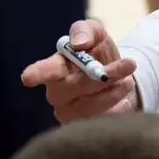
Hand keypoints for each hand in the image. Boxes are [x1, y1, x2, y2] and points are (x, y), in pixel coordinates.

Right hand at [21, 20, 138, 121]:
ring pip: (89, 106)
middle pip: (73, 87)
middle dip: (103, 77)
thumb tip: (79, 44)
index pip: (43, 70)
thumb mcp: (96, 34)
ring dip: (114, 92)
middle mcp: (57, 92)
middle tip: (130, 64)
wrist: (119, 78)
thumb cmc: (99, 54)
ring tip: (128, 81)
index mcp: (56, 67)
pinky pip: (99, 123)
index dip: (37, 73)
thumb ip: (86, 31)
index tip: (28, 77)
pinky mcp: (83, 127)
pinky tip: (124, 102)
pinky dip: (117, 111)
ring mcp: (68, 112)